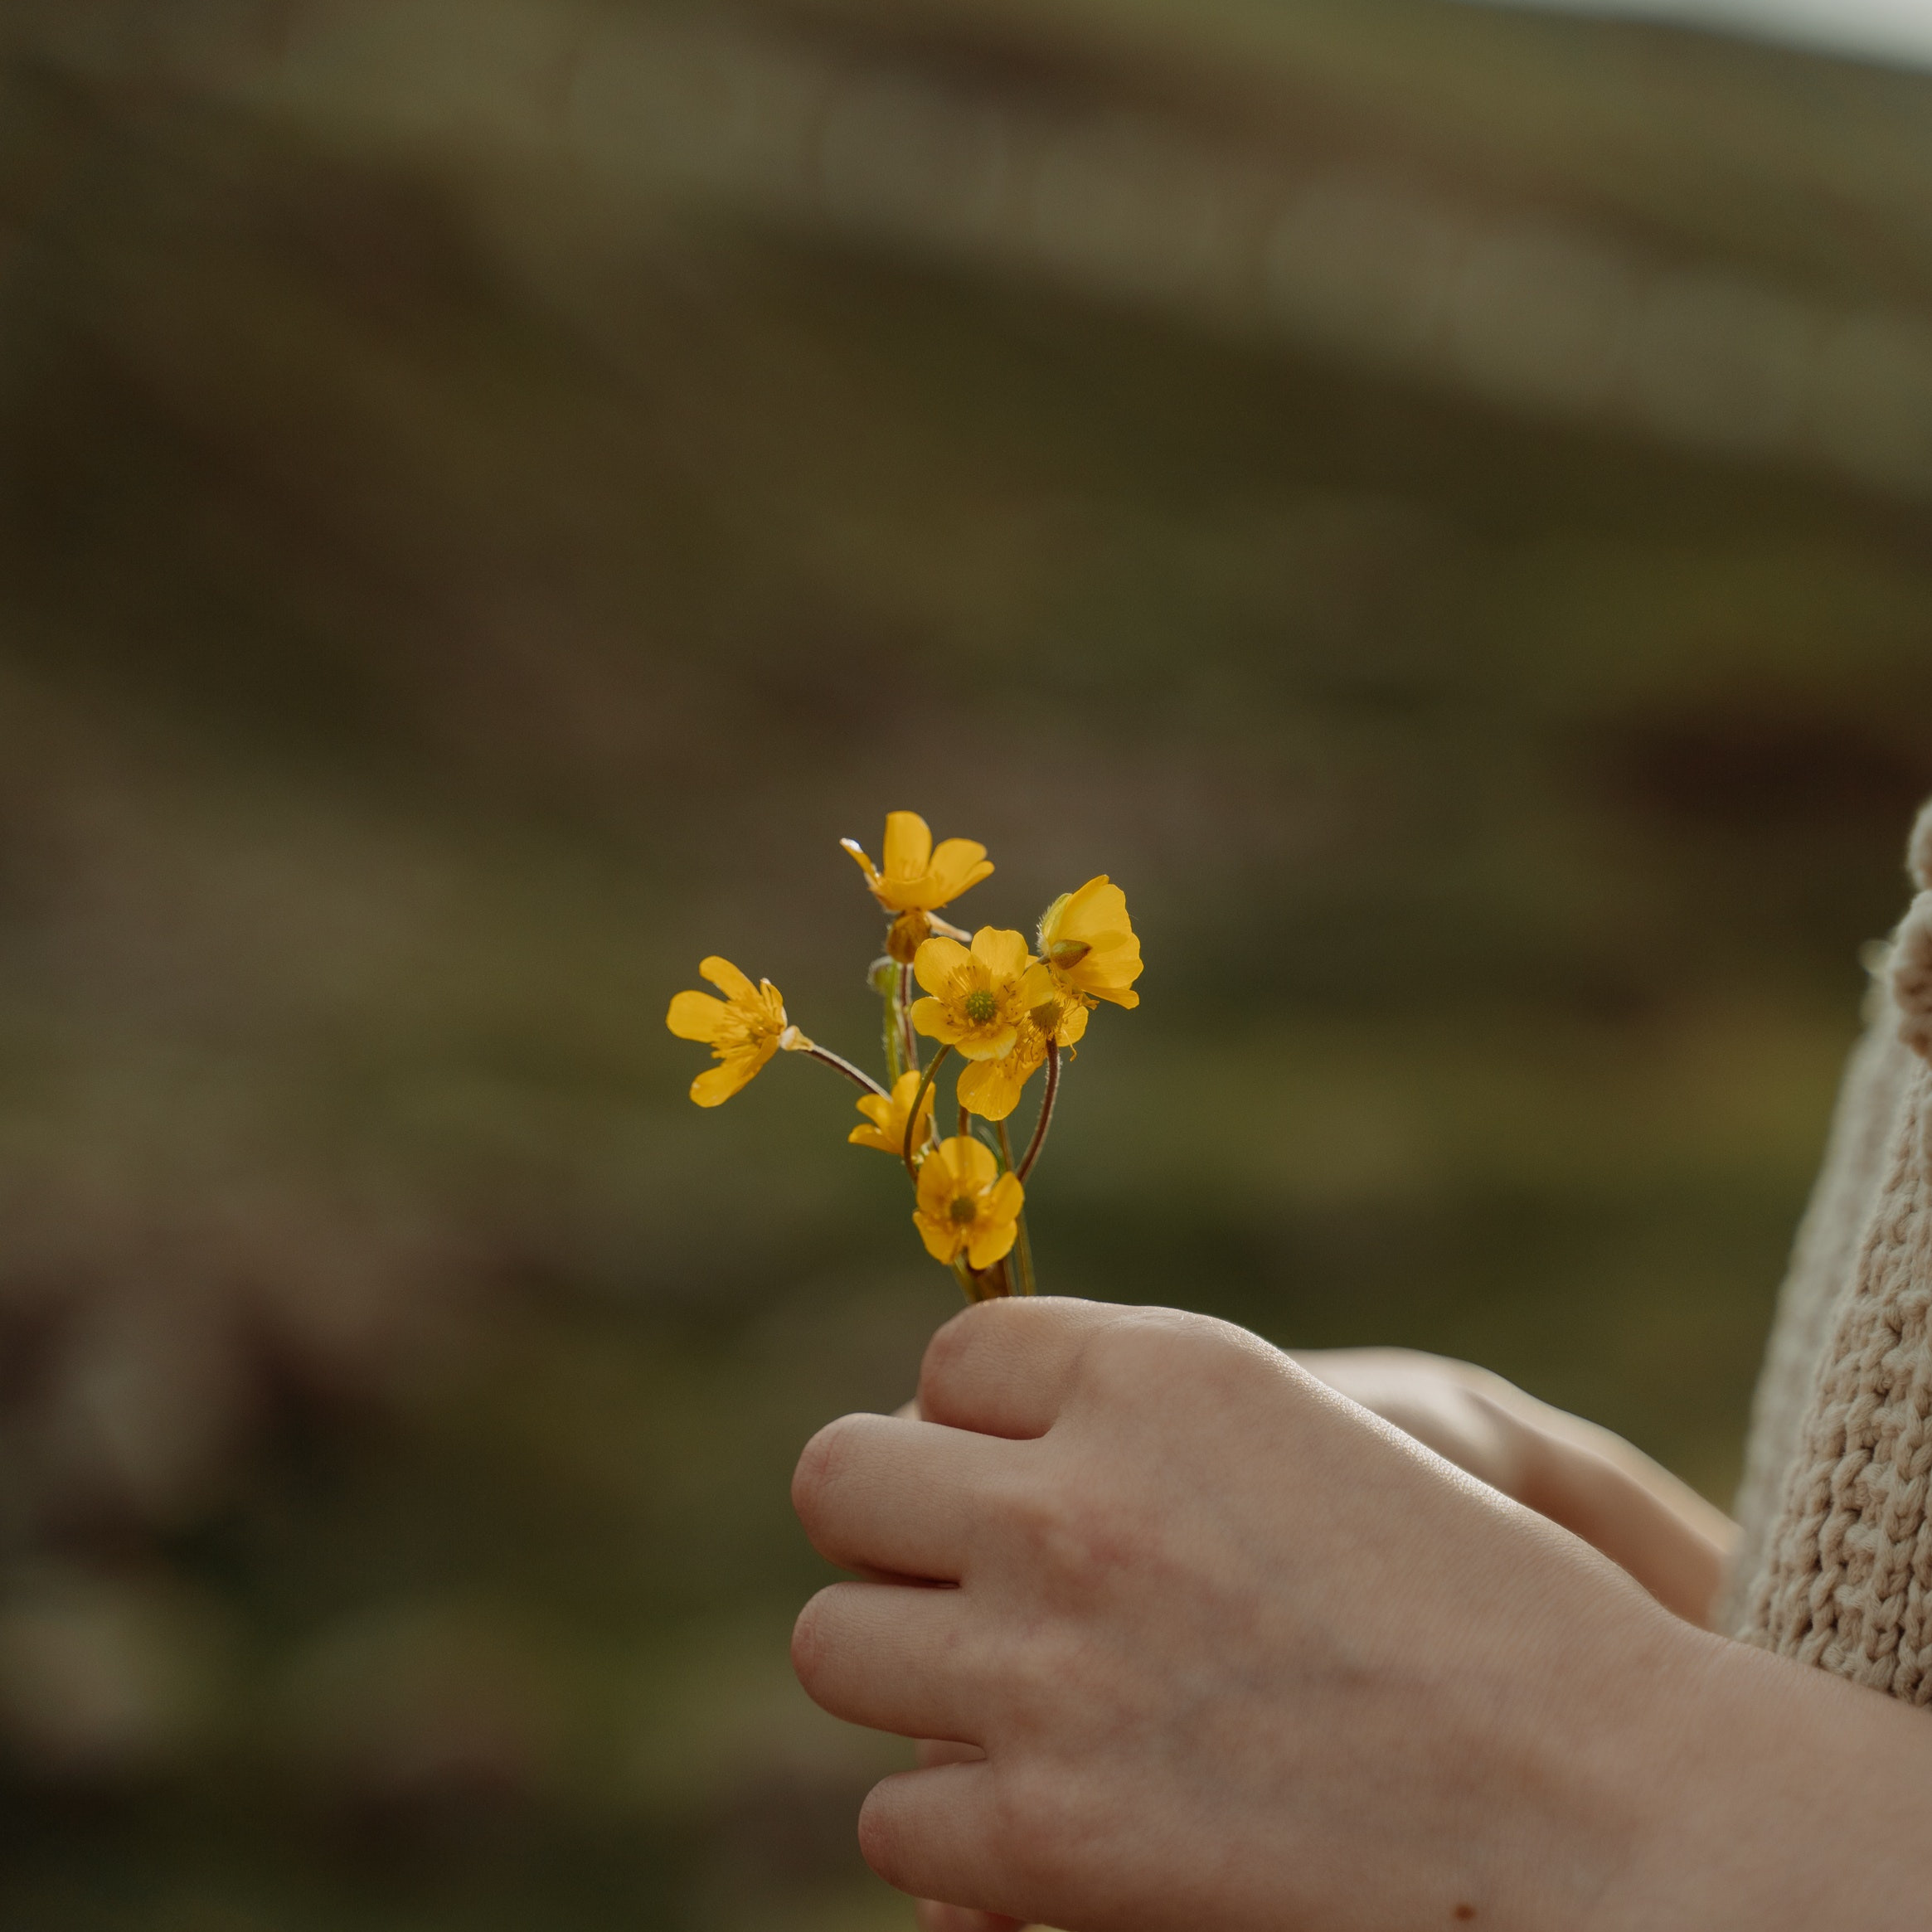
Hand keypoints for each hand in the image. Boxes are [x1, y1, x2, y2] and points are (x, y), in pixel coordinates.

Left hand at [792, 1298, 1931, 1930]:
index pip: (949, 1366)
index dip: (988, 1432)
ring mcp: (1043, 1667)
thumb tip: (931, 1445)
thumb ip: (1115, 1420)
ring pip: (834, 1645)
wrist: (1602, 1806)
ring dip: (912, 1674)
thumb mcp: (1286, 1434)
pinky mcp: (1039, 1840)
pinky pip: (896, 1814)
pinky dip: (963, 1827)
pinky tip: (1068, 1820)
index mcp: (1154, 1373)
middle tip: (978, 1585)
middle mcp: (1075, 1499)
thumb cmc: (1462, 1604)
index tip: (1043, 1485)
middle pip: (838, 1480)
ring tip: (1022, 1700)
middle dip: (899, 1530)